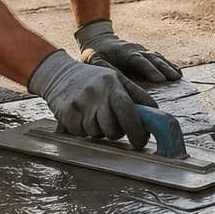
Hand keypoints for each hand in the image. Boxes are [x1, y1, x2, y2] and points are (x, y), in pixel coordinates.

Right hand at [28, 50, 157, 147]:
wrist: (58, 73)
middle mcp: (96, 94)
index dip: (138, 129)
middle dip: (117, 133)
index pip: (129, 110)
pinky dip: (83, 130)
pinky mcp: (66, 114)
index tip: (141, 140)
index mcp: (112, 85)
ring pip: (98, 133)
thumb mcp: (116, 79)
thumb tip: (157, 114)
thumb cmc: (94, 80)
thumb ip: (137, 95)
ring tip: (95, 117)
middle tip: (116, 129)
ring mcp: (80, 104)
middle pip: (113, 129)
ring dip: (99, 131)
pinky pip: (81, 133)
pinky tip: (81, 117)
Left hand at [75, 19, 181, 82]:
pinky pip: (160, 59)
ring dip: (169, 67)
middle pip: (153, 58)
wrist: (99, 39)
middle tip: (175, 79)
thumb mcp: (95, 61)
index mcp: (124, 51)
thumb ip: (107, 70)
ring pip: (158, 58)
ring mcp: (143, 51)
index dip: (150, 70)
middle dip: (165, 69)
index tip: (160, 79)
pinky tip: (178, 73)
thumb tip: (118, 82)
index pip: (138, 60)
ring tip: (179, 77)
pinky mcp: (146, 54)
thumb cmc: (95, 53)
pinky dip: (169, 65)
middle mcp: (136, 49)